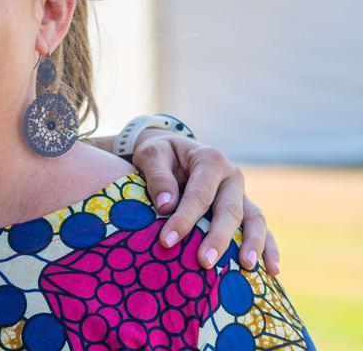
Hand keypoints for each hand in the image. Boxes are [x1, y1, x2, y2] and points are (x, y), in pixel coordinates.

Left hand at [131, 131, 278, 274]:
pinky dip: (269, 248)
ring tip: (246, 266)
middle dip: (218, 237)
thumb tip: (167, 206)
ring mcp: (241, 194)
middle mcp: (231, 176)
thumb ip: (158, 177)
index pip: (199, 194)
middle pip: (230, 209)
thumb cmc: (161, 155)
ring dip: (252, 244)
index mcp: (210, 160)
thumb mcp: (151, 155)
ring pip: (254, 219)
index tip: (167, 241)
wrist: (174, 153)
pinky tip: (272, 270)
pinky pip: (262, 228)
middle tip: (204, 262)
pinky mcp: (245, 209)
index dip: (184, 218)